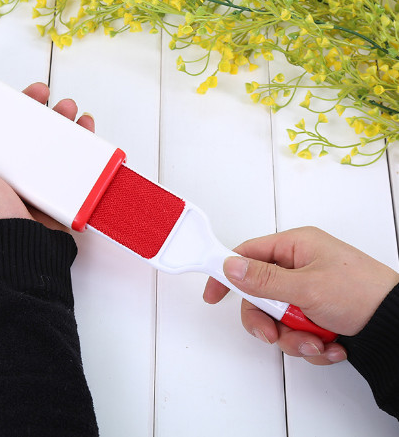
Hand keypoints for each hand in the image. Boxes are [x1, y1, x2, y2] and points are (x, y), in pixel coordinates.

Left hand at [0, 82, 93, 230]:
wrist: (22, 251)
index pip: (4, 127)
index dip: (19, 108)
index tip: (34, 94)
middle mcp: (13, 172)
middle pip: (34, 134)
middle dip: (51, 115)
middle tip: (62, 104)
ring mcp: (37, 183)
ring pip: (56, 148)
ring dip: (70, 130)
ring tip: (80, 118)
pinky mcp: (56, 194)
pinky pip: (72, 169)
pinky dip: (84, 155)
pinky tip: (90, 141)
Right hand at [203, 226, 398, 364]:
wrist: (398, 326)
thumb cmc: (362, 293)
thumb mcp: (306, 287)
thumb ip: (263, 279)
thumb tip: (230, 266)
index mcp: (295, 247)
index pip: (247, 253)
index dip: (227, 273)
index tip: (214, 295)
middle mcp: (298, 266)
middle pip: (259, 294)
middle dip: (267, 320)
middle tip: (273, 334)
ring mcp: (307, 291)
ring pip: (277, 317)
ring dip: (293, 337)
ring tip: (317, 342)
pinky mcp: (316, 312)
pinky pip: (296, 330)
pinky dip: (310, 343)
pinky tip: (330, 346)